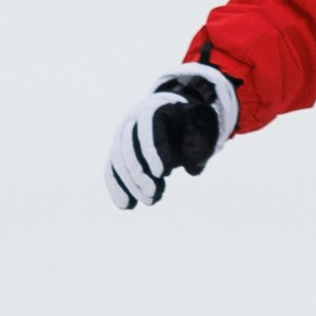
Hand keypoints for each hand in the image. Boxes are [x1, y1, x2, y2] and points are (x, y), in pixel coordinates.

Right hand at [106, 64, 238, 211]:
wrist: (177, 119)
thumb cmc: (192, 124)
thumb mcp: (203, 128)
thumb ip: (200, 145)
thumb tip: (190, 168)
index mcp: (154, 109)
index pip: (147, 128)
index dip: (153, 151)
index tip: (164, 173)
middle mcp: (133, 121)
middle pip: (127, 146)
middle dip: (138, 172)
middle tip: (154, 193)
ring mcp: (122, 138)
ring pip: (118, 161)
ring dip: (131, 184)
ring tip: (151, 201)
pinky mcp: (119, 154)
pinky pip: (111, 170)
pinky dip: (116, 188)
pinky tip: (127, 206)